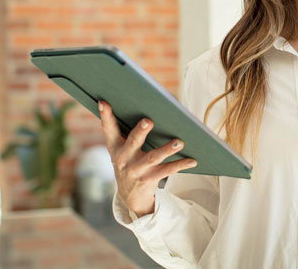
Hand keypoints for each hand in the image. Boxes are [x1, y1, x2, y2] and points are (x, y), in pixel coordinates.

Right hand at [99, 100, 197, 216]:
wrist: (130, 195)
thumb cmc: (129, 162)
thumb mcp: (122, 150)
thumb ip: (128, 132)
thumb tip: (147, 108)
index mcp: (116, 147)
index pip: (109, 129)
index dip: (106, 116)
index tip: (104, 102)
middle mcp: (123, 158)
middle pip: (133, 142)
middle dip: (141, 131)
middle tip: (148, 121)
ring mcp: (137, 170)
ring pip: (153, 157)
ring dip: (167, 149)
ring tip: (179, 142)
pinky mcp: (149, 180)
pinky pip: (167, 170)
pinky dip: (181, 164)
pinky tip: (192, 160)